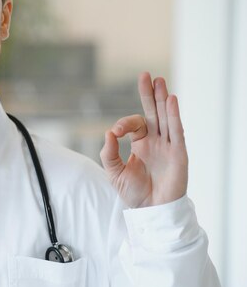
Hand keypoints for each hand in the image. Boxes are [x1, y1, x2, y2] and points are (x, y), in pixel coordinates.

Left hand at [99, 72, 187, 207]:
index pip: (135, 124)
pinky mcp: (178, 153)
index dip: (124, 123)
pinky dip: (174, 115)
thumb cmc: (134, 193)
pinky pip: (176, 131)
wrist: (151, 211)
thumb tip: (108, 132)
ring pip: (166, 117)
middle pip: (153, 112)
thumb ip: (109, 153)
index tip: (116, 132)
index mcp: (141, 143)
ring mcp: (168, 145)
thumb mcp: (114, 172)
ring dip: (162, 99)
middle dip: (150, 94)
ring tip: (159, 81)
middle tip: (146, 75)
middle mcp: (156, 141)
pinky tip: (171, 100)